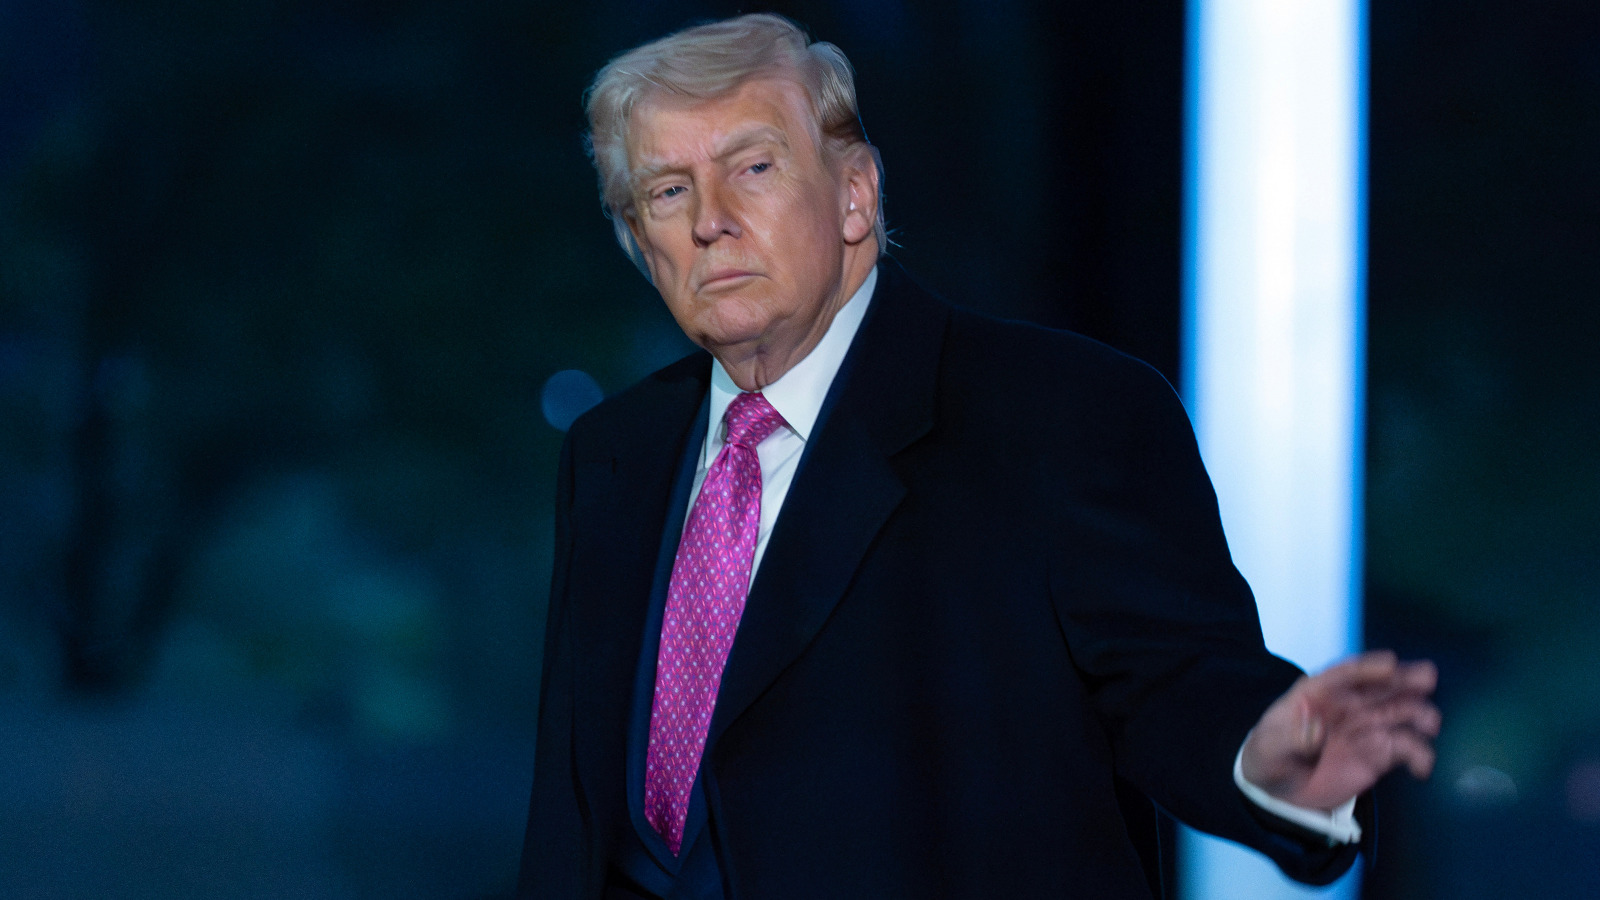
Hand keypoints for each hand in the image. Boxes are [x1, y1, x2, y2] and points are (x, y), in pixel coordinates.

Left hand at [1241, 650, 1440, 811]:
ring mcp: (1365, 728)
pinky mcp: (1378, 754)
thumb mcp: (1270, 748)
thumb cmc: (1270, 757)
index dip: (1367, 668)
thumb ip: (1292, 738)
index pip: (1343, 675)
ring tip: (1429, 724)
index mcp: (1316, 694)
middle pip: (1379, 688)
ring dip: (1417, 714)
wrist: (1278, 790)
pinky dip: (1417, 755)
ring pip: (1398, 713)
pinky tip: (1421, 767)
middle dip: (1404, 680)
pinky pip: (1404, 749)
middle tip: (1428, 678)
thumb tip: (1315, 725)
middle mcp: (1346, 705)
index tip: (1391, 663)